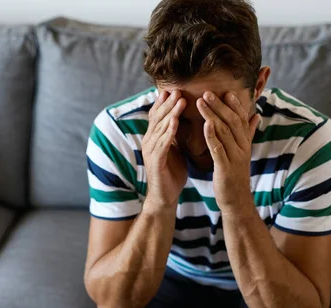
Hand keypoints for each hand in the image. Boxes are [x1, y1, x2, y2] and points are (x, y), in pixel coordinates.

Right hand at [142, 90, 187, 210]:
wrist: (165, 197)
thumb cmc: (172, 173)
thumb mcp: (175, 149)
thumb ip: (175, 134)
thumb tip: (182, 118)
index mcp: (154, 138)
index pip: (158, 115)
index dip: (165, 102)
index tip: (176, 88)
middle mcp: (149, 141)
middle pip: (157, 117)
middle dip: (168, 102)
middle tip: (178, 88)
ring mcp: (150, 151)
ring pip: (160, 127)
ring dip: (170, 113)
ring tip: (180, 100)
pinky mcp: (155, 161)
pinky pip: (162, 143)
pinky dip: (168, 131)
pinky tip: (175, 121)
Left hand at [196, 91, 260, 215]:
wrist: (236, 200)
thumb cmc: (235, 175)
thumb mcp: (243, 152)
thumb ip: (249, 134)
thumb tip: (256, 116)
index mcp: (245, 143)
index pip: (242, 119)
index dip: (235, 105)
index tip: (226, 91)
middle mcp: (242, 147)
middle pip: (232, 122)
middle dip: (220, 106)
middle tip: (207, 92)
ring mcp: (235, 157)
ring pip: (224, 132)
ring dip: (212, 115)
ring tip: (201, 102)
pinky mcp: (225, 168)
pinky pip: (218, 149)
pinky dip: (212, 136)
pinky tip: (205, 125)